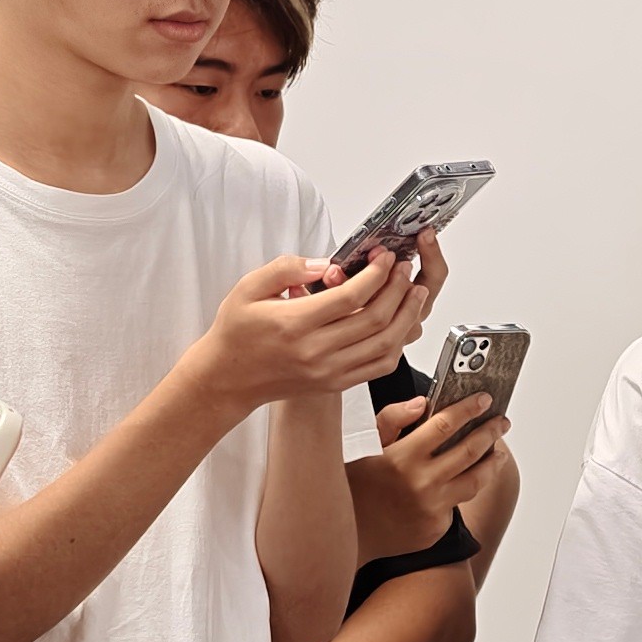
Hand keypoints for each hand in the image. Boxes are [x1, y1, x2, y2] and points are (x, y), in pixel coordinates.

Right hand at [192, 249, 427, 412]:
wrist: (228, 378)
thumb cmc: (237, 330)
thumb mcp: (249, 287)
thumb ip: (288, 269)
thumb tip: (327, 263)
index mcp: (294, 324)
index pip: (350, 297)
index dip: (375, 274)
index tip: (384, 257)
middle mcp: (315, 351)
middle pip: (375, 320)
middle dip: (397, 290)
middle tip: (404, 269)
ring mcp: (328, 372)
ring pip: (384, 346)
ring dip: (406, 317)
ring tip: (413, 293)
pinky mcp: (335, 384)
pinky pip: (378, 367)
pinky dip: (397, 345)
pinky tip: (400, 324)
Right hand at [360, 389, 506, 555]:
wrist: (350, 534)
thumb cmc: (357, 485)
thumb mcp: (365, 445)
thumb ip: (392, 419)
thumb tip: (421, 403)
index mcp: (402, 457)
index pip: (446, 425)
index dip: (469, 409)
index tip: (483, 399)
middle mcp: (421, 483)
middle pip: (470, 451)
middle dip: (491, 432)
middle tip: (501, 422)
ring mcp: (432, 508)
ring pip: (476, 481)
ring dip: (492, 463)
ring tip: (498, 452)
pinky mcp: (436, 527)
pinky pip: (457, 503)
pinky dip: (461, 488)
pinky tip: (462, 479)